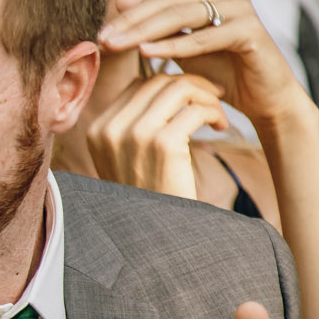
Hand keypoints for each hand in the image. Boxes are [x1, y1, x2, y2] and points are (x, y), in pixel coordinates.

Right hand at [82, 71, 229, 197]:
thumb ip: (132, 125)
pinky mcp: (163, 145)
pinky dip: (214, 114)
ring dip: (205, 97)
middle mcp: (110, 130)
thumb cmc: (151, 197)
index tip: (191, 99)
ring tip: (217, 116)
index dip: (168, 86)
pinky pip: (196, 110)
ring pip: (178, 89)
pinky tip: (221, 127)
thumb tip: (158, 86)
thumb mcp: (127, 159)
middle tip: (212, 99)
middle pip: (157, 81)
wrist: (158, 237)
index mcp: (97, 131)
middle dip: (191, 85)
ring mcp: (134, 136)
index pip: (136, 85)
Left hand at [99, 0, 313, 135]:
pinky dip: (175, 45)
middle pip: (169, 4)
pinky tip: (146, 52)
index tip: (99, 34)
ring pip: (184, 16)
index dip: (129, 16)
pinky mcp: (252, 30)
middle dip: (132, 22)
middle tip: (102, 38)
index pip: (161, 0)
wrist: (264, 101)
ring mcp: (242, 8)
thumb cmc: (221, 74)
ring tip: (117, 45)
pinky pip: (206, 37)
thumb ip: (155, 27)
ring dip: (146, 31)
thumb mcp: (181, 49)